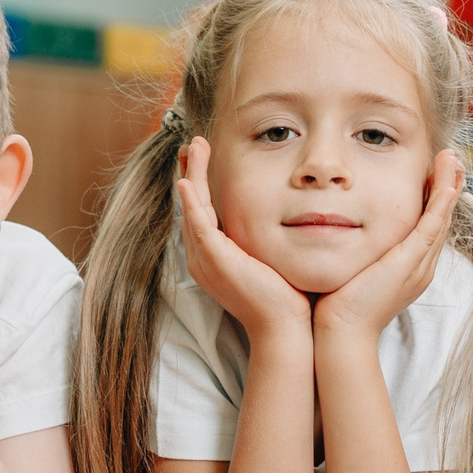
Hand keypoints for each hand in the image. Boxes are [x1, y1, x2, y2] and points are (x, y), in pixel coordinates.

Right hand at [175, 138, 310, 343]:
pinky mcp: (215, 260)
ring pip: (192, 209)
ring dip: (190, 176)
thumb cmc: (286, 298)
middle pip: (191, 207)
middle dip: (190, 173)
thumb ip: (267, 237)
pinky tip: (187, 182)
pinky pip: (198, 225)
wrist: (285, 328)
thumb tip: (285, 215)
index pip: (201, 213)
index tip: (202, 157)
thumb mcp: (271, 259)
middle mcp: (203, 259)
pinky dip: (191, 202)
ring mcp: (206, 261)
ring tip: (194, 148)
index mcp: (214, 258)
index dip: (199, 184)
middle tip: (193, 145)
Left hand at [313, 149, 461, 347]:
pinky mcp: (411, 261)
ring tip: (452, 160)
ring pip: (441, 218)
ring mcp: (418, 264)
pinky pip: (433, 226)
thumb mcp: (350, 269)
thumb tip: (336, 231)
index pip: (425, 226)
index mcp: (408, 268)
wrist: (341, 332)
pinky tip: (447, 181)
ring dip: (449, 186)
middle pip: (440, 220)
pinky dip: (442, 201)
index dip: (432, 199)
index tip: (431, 174)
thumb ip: (352, 250)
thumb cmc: (336, 305)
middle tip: (450, 161)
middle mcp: (419, 266)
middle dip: (446, 188)